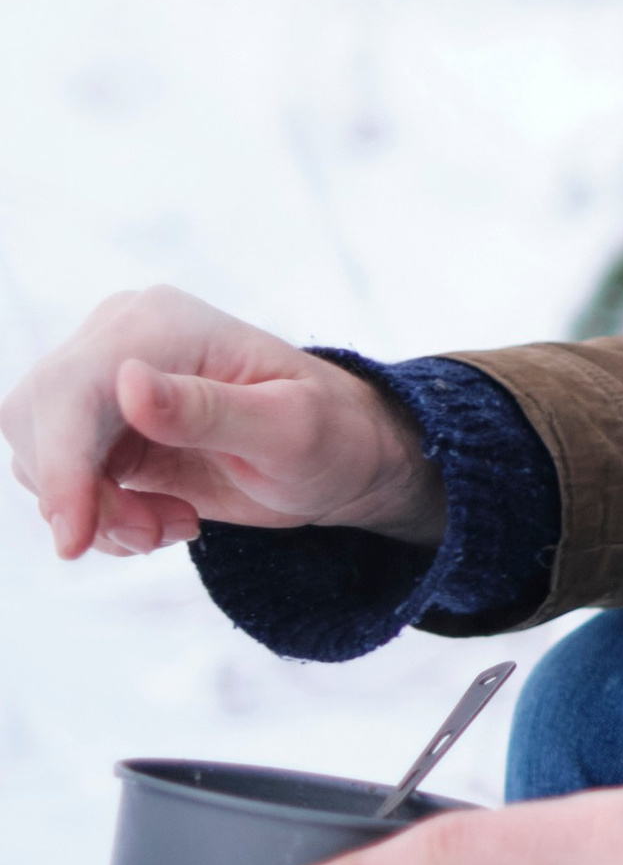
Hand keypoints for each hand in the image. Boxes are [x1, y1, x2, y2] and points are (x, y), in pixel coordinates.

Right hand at [1, 288, 443, 559]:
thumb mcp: (287, 429)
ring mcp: (105, 381)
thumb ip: (207, 410)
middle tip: (159, 535)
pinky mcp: (102, 424)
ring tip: (175, 525)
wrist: (341, 455)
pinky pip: (63, 478)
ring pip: (42, 457)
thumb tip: (128, 381)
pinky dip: (99, 516)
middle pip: (38, 423)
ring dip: (95, 512)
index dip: (60, 466)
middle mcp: (119, 340)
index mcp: (161, 324)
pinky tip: (165, 519)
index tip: (73, 540)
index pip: (72, 390)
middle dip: (82, 498)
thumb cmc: (331, 435)